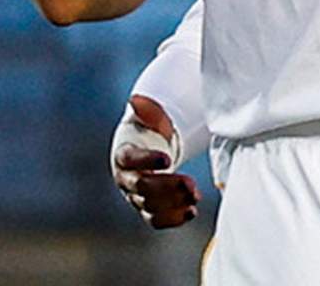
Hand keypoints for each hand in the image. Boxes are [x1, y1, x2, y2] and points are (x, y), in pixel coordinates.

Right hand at [111, 94, 199, 227]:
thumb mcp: (149, 116)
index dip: (147, 161)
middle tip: (191, 184)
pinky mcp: (148, 208)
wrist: (148, 147)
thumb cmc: (148, 129)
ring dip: (174, 203)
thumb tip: (136, 99)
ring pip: (149, 206)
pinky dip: (173, 219)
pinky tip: (192, 211)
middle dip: (167, 187)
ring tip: (195, 195)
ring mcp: (135, 196)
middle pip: (141, 188)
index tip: (168, 159)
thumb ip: (147, 110)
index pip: (130, 160)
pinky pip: (156, 220)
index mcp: (124, 154)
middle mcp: (126, 178)